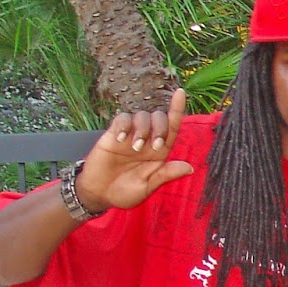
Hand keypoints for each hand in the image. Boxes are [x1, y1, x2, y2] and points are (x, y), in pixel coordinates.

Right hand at [74, 89, 192, 212]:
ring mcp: (130, 136)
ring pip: (141, 116)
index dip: (177, 109)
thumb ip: (166, 175)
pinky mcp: (113, 134)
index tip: (181, 92)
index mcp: (160, 151)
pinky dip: (124, 125)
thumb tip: (189, 168)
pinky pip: (122, 119)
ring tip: (133, 148)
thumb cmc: (125, 192)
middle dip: (160, 127)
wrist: (98, 194)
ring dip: (142, 129)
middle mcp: (147, 140)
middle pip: (159, 118)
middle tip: (153, 147)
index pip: (172, 127)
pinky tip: (120, 140)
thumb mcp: (147, 187)